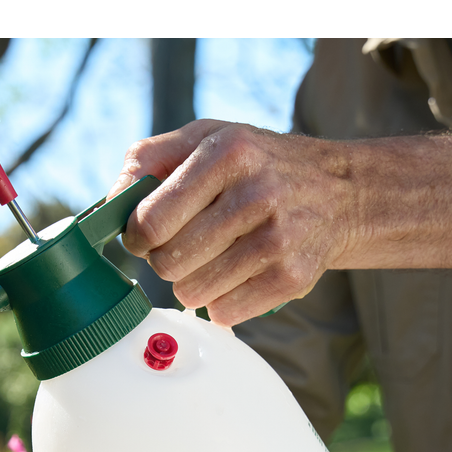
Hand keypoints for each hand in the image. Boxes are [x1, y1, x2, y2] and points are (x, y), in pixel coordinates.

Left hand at [108, 120, 356, 326]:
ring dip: (192, 282)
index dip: (136, 236)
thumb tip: (111, 204)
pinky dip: (220, 301)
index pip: (151, 220)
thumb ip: (148, 161)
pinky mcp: (294, 277)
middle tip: (184, 246)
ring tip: (213, 259)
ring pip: (192, 292)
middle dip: (165, 260)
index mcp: (228, 153)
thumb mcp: (206, 138)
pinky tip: (236, 276)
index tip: (143, 236)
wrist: (340, 192)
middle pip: (168, 263)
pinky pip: (223, 313)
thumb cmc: (256, 166)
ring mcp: (279, 238)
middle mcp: (257, 193)